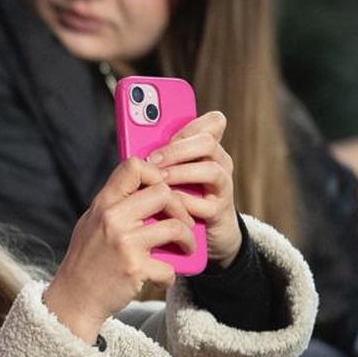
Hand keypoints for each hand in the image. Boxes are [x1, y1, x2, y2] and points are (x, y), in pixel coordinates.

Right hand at [42, 157, 190, 340]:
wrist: (73, 300)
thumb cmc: (86, 262)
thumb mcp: (91, 224)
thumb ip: (114, 204)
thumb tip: (145, 186)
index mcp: (103, 205)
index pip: (134, 166)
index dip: (156, 173)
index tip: (162, 191)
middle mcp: (112, 219)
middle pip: (163, 193)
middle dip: (180, 208)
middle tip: (183, 224)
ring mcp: (124, 244)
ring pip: (175, 227)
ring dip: (187, 240)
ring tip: (185, 248)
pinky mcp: (135, 269)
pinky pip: (169, 266)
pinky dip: (170, 275)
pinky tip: (162, 278)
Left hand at [148, 110, 240, 268]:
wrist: (202, 234)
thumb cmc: (181, 197)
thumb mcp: (172, 172)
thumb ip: (162, 156)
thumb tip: (135, 143)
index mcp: (209, 149)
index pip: (213, 122)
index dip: (189, 126)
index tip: (166, 136)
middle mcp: (220, 163)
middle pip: (208, 142)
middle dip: (176, 150)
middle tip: (152, 160)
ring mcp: (222, 186)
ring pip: (211, 170)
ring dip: (181, 173)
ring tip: (159, 181)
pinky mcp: (220, 211)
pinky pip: (205, 204)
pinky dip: (184, 203)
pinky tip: (168, 205)